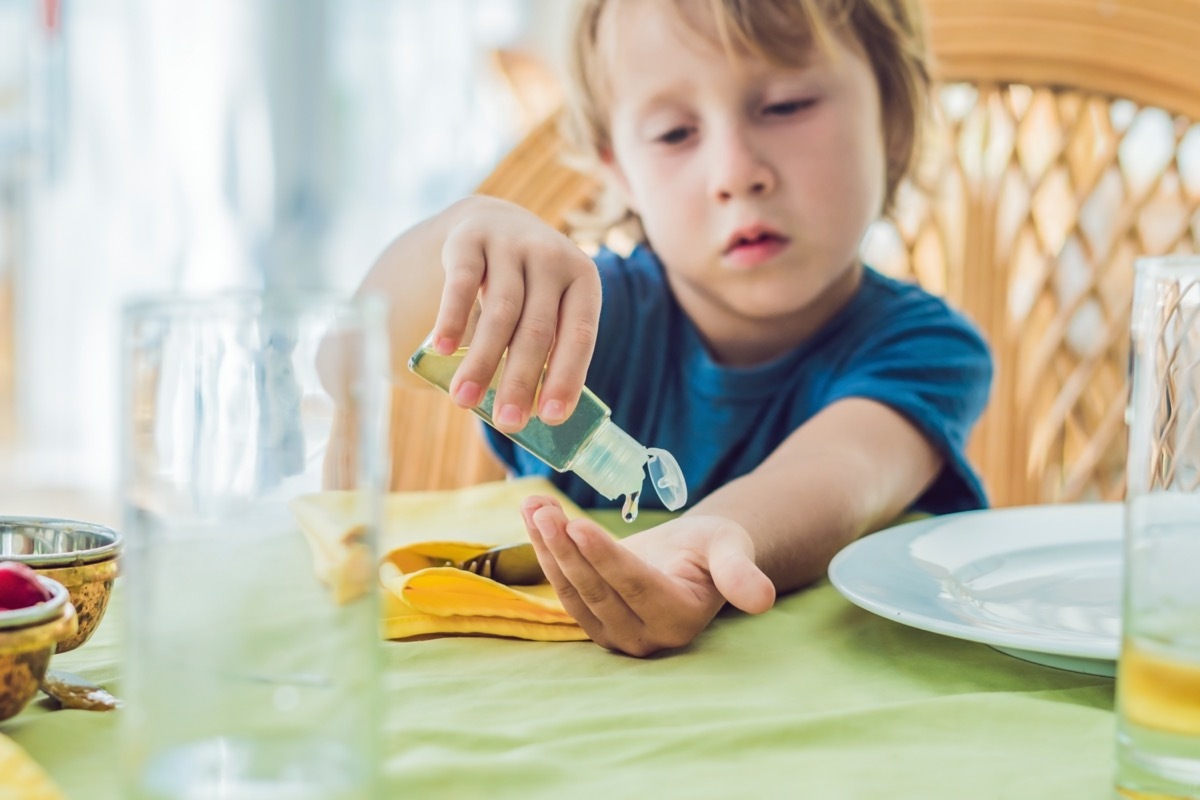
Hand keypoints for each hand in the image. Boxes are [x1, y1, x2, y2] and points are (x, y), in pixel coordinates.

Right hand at [433, 197, 601, 432]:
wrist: (492, 221)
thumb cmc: (527, 285)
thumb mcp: (549, 306)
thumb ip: (545, 349)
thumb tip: (531, 413)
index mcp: (583, 279)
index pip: (579, 335)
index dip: (567, 377)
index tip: (552, 418)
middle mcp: (551, 257)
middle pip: (537, 329)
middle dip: (521, 381)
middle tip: (507, 423)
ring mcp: (511, 245)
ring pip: (500, 312)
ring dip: (483, 361)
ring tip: (464, 400)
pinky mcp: (470, 240)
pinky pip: (462, 283)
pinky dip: (452, 318)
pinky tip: (443, 350)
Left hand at [521, 496, 775, 656]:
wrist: (695, 557)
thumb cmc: (715, 547)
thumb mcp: (730, 548)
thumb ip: (740, 573)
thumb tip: (763, 600)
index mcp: (680, 620)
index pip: (634, 587)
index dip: (603, 557)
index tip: (576, 524)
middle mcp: (645, 637)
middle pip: (596, 590)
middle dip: (565, 549)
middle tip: (542, 510)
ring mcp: (615, 634)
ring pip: (573, 591)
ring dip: (547, 548)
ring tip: (533, 507)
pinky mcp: (594, 622)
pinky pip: (565, 587)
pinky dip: (546, 551)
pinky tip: (533, 516)